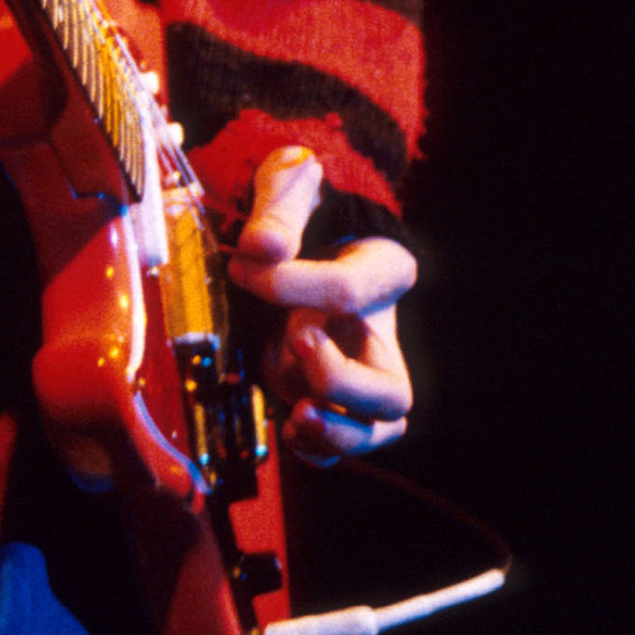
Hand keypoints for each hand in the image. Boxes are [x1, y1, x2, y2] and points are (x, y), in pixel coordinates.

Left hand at [227, 145, 416, 466]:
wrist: (294, 231)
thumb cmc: (301, 207)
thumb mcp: (292, 186)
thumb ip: (279, 210)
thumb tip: (262, 248)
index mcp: (385, 271)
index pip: (351, 290)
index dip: (293, 285)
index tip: (242, 267)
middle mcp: (380, 334)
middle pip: (392, 389)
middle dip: (340, 381)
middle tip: (295, 341)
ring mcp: (359, 372)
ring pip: (377, 430)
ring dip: (336, 431)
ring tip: (297, 414)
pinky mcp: (330, 396)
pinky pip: (343, 445)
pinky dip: (318, 447)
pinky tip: (288, 428)